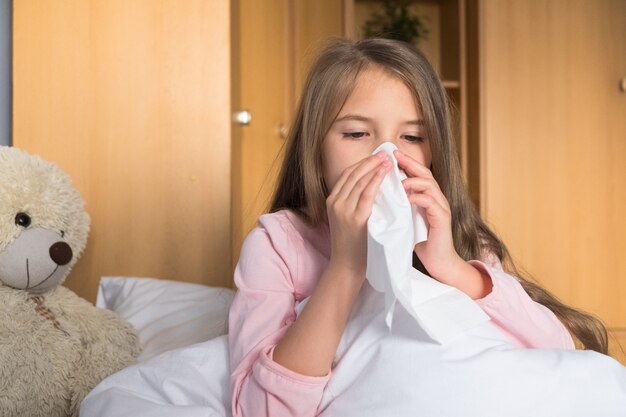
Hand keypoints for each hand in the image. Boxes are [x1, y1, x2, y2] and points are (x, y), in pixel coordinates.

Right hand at [326, 152, 390, 276]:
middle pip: (353, 174)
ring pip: (359, 180)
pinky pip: (367, 193)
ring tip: (388, 160)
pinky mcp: (355, 218)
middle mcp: (335, 203)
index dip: (362, 163)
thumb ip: (352, 204)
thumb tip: (368, 187)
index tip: (376, 156)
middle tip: (385, 153)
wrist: (346, 266)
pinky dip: (376, 180)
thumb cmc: (352, 245)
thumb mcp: (345, 219)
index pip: (347, 175)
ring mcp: (344, 210)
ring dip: (375, 167)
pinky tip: (385, 173)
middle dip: (370, 161)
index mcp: (332, 201)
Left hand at [393, 150, 465, 283]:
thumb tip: (379, 194)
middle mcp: (437, 198)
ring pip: (429, 184)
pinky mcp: (442, 219)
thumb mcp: (406, 219)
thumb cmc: (421, 241)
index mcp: (428, 197)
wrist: (438, 262)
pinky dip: (417, 197)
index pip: (417, 173)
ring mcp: (441, 207)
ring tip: (397, 181)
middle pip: (425, 173)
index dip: (405, 162)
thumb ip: (399, 205)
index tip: (389, 154)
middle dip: (409, 163)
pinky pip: (430, 202)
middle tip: (394, 156)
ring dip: (412, 180)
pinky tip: (405, 198)